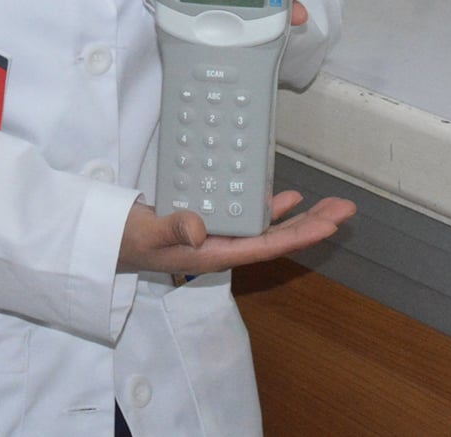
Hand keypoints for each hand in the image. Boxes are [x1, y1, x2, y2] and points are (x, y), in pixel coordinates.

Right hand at [116, 190, 355, 275]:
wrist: (103, 240)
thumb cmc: (123, 240)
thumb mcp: (145, 234)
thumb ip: (172, 230)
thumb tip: (201, 228)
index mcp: (213, 253)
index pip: (266, 245)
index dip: (299, 235)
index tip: (331, 225)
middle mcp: (221, 245)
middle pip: (276, 237)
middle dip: (312, 224)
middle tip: (346, 208)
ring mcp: (216, 233)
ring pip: (266, 227)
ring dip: (298, 216)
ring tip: (328, 204)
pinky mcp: (207, 219)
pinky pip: (247, 216)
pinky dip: (269, 206)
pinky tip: (284, 198)